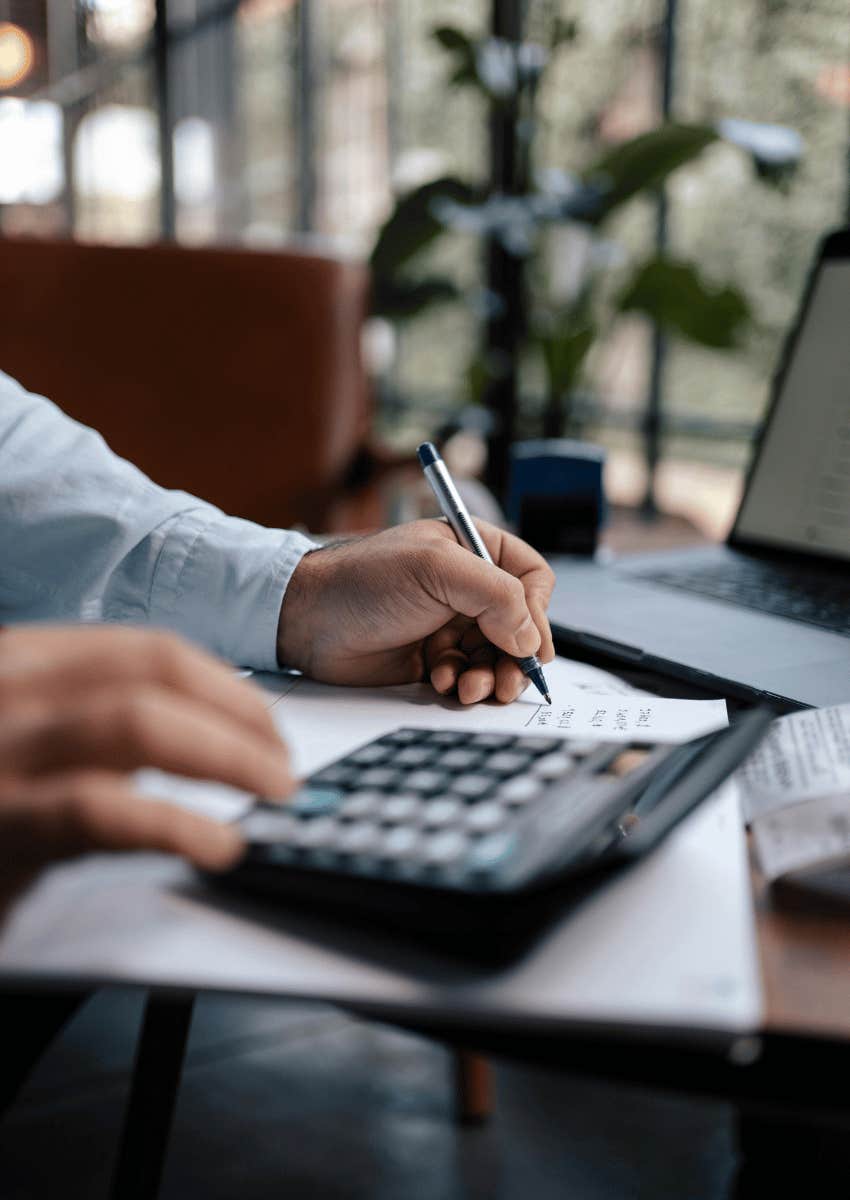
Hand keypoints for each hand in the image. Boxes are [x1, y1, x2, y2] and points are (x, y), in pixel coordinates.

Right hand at [0, 625, 293, 912]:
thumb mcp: (29, 743)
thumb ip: (96, 724)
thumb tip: (210, 732)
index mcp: (21, 660)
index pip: (147, 650)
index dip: (225, 686)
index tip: (268, 726)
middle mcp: (6, 685)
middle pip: (155, 673)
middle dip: (239, 716)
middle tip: (283, 767)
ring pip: (139, 722)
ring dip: (227, 755)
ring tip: (274, 793)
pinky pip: (102, 810)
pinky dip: (177, 824)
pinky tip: (219, 844)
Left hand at [277, 519, 554, 703]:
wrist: (306, 619)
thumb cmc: (363, 580)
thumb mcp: (436, 570)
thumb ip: (495, 595)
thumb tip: (529, 638)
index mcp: (473, 551)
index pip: (531, 579)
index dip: (538, 612)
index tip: (531, 645)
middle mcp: (465, 587)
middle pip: (519, 626)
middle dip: (515, 657)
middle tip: (507, 682)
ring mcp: (449, 624)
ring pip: (495, 657)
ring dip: (489, 676)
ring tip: (470, 687)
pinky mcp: (431, 658)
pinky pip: (466, 676)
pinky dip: (460, 684)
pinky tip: (439, 681)